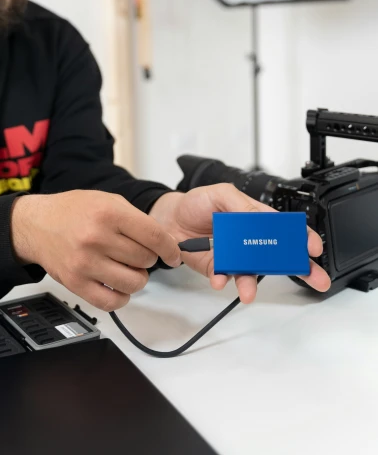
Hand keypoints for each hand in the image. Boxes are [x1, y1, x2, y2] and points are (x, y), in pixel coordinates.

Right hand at [11, 191, 181, 311]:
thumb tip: (164, 242)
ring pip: (134, 283)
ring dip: (138, 278)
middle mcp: (97, 238)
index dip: (170, 248)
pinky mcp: (76, 284)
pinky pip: (112, 302)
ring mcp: (85, 263)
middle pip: (145, 259)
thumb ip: (136, 219)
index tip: (174, 254)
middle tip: (138, 253)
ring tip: (128, 268)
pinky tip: (117, 285)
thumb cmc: (73, 211)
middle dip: (149, 259)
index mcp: (108, 213)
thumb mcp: (107, 200)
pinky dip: (122, 297)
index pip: (154, 236)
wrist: (37, 224)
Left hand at [149, 185, 330, 302]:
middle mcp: (248, 240)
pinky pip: (226, 278)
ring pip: (252, 273)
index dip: (301, 237)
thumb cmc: (196, 203)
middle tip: (315, 278)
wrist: (169, 219)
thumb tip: (260, 217)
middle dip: (299, 268)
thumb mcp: (221, 193)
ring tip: (249, 290)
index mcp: (254, 218)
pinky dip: (224, 280)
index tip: (312, 247)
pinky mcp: (218, 269)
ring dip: (252, 283)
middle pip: (278, 256)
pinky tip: (220, 278)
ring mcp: (235, 256)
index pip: (283, 228)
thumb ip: (242, 205)